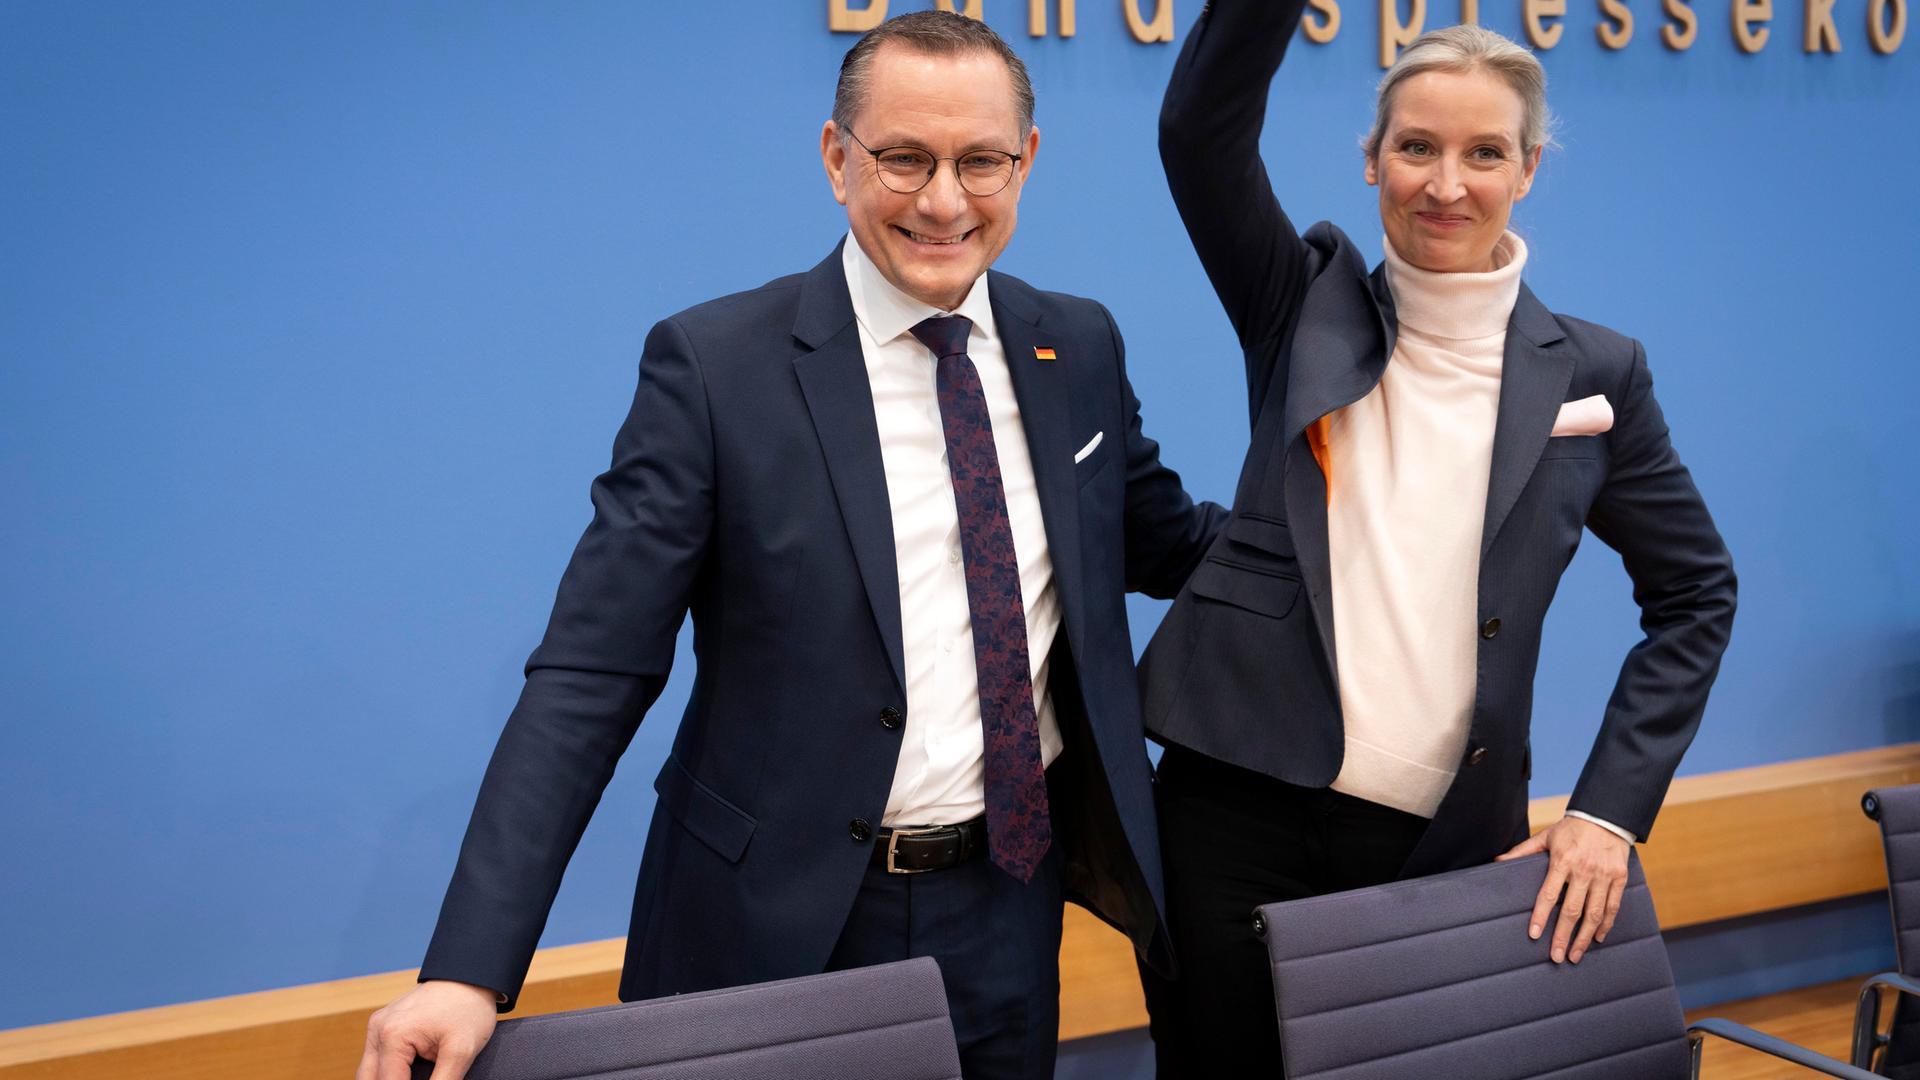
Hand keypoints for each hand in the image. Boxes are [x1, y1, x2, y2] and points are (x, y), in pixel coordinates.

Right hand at [357, 980, 498, 1079]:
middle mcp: (377, 1030)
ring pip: (369, 1073)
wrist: (471, 975)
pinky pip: (377, 1060)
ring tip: (416, 1078)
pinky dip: (387, 1073)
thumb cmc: (468, 1008)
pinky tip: (405, 1077)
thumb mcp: (461, 1052)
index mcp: (392, 1035)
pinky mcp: (383, 1026)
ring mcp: (377, 1026)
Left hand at [1496, 816, 1630, 964]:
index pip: (1549, 894)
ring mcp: (1603, 875)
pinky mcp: (1619, 878)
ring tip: (1575, 955)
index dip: (1540, 916)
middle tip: (1556, 957)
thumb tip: (1498, 862)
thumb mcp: (1545, 837)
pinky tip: (1597, 938)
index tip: (1534, 935)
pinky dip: (1606, 925)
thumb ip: (1523, 851)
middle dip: (1563, 936)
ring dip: (1584, 937)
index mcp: (1562, 861)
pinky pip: (1613, 906)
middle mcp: (1583, 870)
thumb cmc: (1571, 829)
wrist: (1606, 816)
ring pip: (1595, 913)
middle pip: (1572, 910)